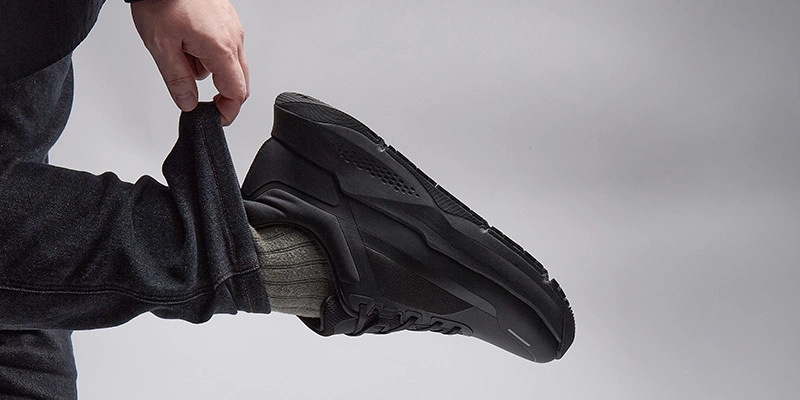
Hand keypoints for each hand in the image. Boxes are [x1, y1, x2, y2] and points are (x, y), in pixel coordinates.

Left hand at [131, 0, 248, 125]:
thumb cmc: (162, 0)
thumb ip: (177, 80)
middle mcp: (233, 38)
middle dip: (222, 96)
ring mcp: (232, 27)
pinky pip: (225, 46)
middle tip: (201, 103)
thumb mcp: (161, 46)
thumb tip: (188, 103)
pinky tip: (188, 44)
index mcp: (220, 48)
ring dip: (212, 72)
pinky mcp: (226, 19)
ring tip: (183, 59)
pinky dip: (210, 54)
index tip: (214, 118)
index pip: (236, 92)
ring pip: (231, 63)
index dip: (227, 112)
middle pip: (240, 81)